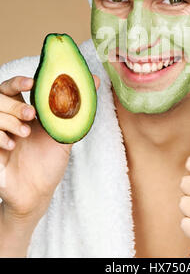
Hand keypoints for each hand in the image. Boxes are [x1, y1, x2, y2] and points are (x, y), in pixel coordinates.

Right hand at [0, 74, 99, 224]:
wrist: (36, 194)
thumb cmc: (49, 162)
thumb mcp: (65, 133)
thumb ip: (77, 107)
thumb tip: (96, 79)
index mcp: (24, 112)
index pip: (14, 87)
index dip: (19, 81)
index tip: (32, 83)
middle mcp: (8, 120)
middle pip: (0, 96)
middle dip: (16, 103)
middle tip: (31, 114)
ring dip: (9, 119)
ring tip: (25, 132)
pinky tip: (11, 145)